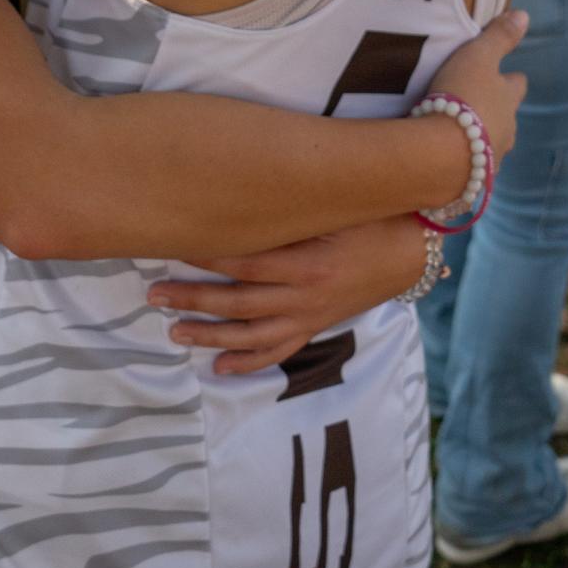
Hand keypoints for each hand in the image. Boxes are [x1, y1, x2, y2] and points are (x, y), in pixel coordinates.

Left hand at [147, 219, 428, 376]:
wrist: (412, 251)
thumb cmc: (371, 218)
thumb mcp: (334, 210)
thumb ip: (292, 211)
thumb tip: (240, 200)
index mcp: (307, 263)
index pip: (245, 262)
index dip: (206, 258)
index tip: (171, 249)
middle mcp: (305, 296)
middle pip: (238, 302)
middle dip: (193, 300)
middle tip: (154, 294)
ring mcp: (310, 316)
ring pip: (252, 334)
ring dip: (210, 335)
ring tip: (175, 332)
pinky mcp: (316, 326)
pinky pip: (280, 351)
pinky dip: (250, 362)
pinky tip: (220, 367)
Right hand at [426, 8, 528, 160]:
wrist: (440, 152)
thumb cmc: (460, 96)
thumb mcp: (478, 56)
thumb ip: (499, 37)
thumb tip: (524, 15)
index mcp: (509, 99)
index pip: (518, 85)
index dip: (511, 79)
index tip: (503, 75)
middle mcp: (507, 129)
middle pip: (507, 117)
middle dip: (496, 111)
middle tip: (477, 104)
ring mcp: (492, 157)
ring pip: (493, 143)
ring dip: (480, 137)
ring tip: (460, 132)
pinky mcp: (472, 178)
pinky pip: (472, 166)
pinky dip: (464, 160)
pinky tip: (449, 157)